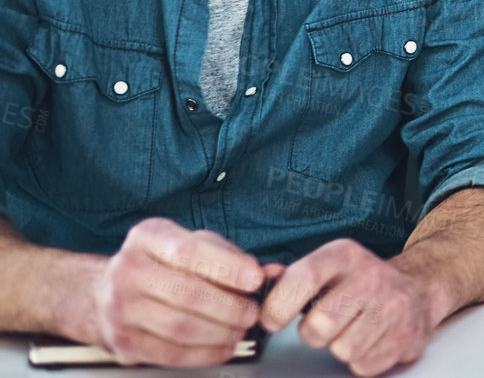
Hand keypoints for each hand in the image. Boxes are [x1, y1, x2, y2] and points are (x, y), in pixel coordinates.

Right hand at [74, 218, 267, 367]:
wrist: (104, 293)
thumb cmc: (162, 264)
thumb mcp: (193, 245)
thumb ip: (231, 257)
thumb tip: (270, 273)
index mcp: (147, 237)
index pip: (189, 251)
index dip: (227, 267)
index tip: (255, 279)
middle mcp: (126, 271)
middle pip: (187, 294)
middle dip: (230, 307)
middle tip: (254, 312)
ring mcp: (119, 309)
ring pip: (180, 328)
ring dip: (221, 333)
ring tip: (242, 330)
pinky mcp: (122, 343)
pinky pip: (171, 354)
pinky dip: (205, 354)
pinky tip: (224, 347)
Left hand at [260, 238, 437, 376]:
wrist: (418, 287)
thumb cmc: (362, 281)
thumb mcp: (330, 267)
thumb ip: (292, 276)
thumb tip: (263, 278)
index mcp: (346, 255)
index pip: (304, 278)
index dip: (279, 305)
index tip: (272, 319)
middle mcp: (373, 276)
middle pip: (320, 325)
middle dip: (313, 334)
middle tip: (323, 325)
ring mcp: (394, 306)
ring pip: (343, 350)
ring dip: (340, 347)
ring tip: (352, 330)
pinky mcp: (407, 336)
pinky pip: (364, 366)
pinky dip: (362, 360)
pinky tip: (371, 339)